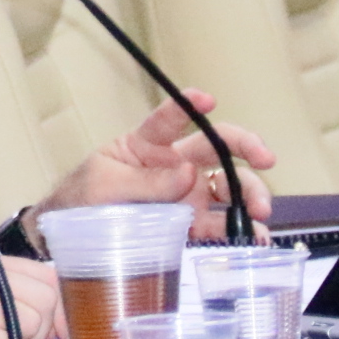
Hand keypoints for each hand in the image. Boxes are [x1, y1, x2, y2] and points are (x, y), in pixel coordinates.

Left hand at [45, 90, 276, 241]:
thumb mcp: (105, 187)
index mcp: (146, 145)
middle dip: (246, 148)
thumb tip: (189, 174)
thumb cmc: (82, 201)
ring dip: (250, 195)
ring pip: (228, 185)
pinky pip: (220, 223)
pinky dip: (242, 231)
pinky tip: (257, 238)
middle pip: (216, 147)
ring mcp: (185, 194)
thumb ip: (146, 182)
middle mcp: (174, 165)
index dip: (188, 105)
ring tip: (261, 213)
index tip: (206, 98)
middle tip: (266, 159)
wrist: (72, 240)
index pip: (169, 119)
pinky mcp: (189, 223)